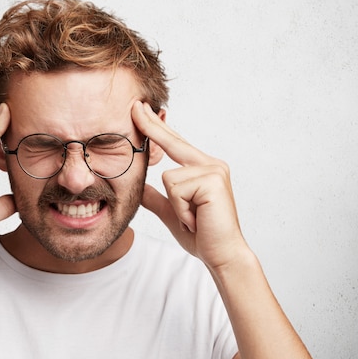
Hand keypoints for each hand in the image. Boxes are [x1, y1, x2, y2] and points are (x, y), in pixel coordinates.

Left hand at [132, 101, 250, 270]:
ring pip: (168, 178)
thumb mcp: (171, 212)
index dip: (156, 127)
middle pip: (172, 142)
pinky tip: (196, 219)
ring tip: (192, 218)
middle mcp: (210, 164)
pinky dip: (180, 209)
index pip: (174, 144)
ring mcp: (213, 170)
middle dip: (152, 127)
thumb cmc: (201, 235)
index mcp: (202, 169)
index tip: (141, 109)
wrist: (221, 255)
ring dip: (175, 205)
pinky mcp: (212, 180)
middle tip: (135, 103)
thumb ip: (156, 197)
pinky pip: (175, 189)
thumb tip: (140, 186)